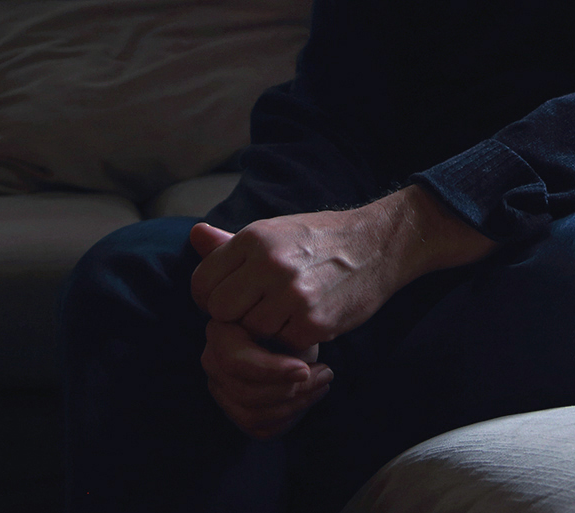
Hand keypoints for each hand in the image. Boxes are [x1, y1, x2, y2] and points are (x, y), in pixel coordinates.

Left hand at [188, 188, 494, 352]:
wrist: (380, 244)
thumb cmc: (322, 238)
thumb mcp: (275, 231)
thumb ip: (231, 243)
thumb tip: (195, 235)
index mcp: (254, 238)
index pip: (202, 284)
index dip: (212, 297)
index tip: (235, 298)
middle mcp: (269, 264)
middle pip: (221, 312)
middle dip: (235, 317)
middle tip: (258, 310)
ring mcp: (292, 295)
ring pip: (251, 332)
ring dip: (265, 330)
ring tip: (286, 314)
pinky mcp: (314, 322)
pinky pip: (282, 344)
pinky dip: (292, 339)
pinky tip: (307, 320)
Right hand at [200, 317, 331, 438]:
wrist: (289, 329)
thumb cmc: (291, 320)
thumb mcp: (290, 322)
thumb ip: (291, 339)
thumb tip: (301, 374)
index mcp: (220, 332)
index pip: (234, 361)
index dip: (270, 370)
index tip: (304, 370)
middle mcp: (212, 362)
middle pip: (245, 393)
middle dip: (290, 390)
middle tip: (326, 374)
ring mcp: (220, 388)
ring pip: (252, 415)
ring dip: (295, 404)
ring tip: (323, 383)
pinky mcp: (233, 408)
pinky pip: (259, 428)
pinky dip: (289, 418)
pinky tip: (308, 397)